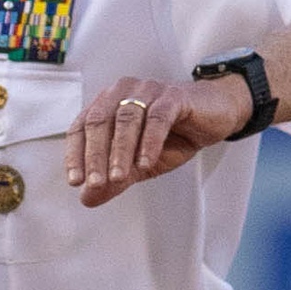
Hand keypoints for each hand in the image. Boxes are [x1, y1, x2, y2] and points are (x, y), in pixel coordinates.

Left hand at [65, 73, 253, 206]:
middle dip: (95, 156)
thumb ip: (114, 179)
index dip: (75, 154)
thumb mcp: (140, 164)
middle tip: (95, 184)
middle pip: (99, 122)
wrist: (214, 116)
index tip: (75, 182)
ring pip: (126, 119)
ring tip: (118, 178)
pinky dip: (149, 142)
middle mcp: (123, 92)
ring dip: (120, 151)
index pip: (81, 127)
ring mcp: (148, 90)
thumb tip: (87, 199)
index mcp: (107, 104)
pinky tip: (146, 164)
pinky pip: (157, 118)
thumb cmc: (172, 136)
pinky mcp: (173, 96)